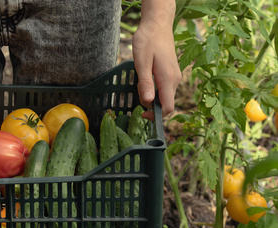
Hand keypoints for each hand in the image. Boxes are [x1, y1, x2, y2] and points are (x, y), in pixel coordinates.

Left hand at [132, 1, 181, 120]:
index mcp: (167, 79)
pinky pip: (165, 89)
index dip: (155, 115)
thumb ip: (145, 83)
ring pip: (165, 96)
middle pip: (166, 104)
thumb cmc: (147, 41)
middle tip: (138, 94)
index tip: (142, 113)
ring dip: (153, 97)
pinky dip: (155, 90)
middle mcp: (175, 80)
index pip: (168, 107)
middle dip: (152, 106)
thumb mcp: (141, 62)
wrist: (157, 24)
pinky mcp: (172, 73)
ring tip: (141, 84)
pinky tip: (146, 80)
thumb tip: (148, 102)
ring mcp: (175, 76)